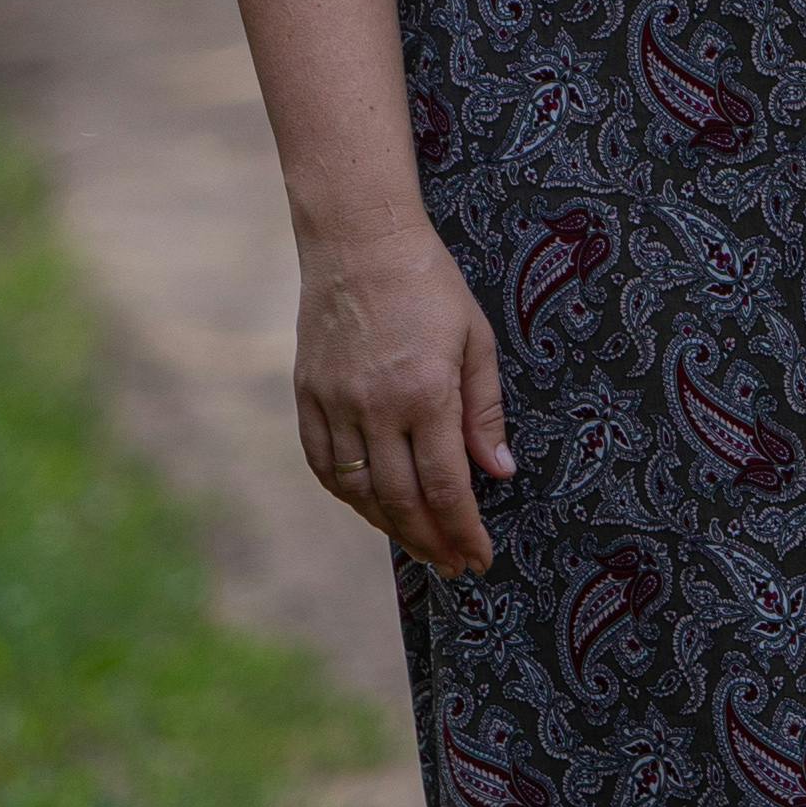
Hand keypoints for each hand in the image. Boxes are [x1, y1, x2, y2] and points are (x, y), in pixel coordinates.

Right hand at [295, 220, 514, 575]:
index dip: (463, 529)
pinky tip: (371, 507)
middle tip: (454, 565)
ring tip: (420, 544)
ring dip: (390, 527)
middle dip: (432, 541)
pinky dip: (348, 495)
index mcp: (425, 391)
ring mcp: (334, 403)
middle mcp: (375, 406)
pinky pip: (324, 465)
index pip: (445, 485)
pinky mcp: (307, 396)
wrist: (358, 241)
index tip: (479, 557)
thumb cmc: (429, 285)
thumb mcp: (476, 340)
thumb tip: (499, 472)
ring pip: (359, 491)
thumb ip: (484, 411)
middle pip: (400, 501)